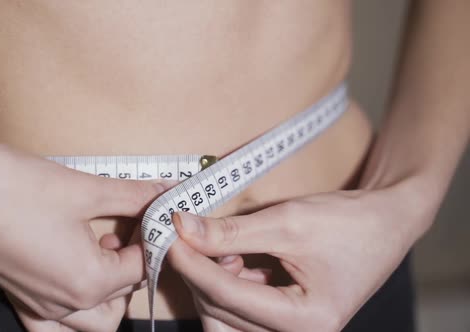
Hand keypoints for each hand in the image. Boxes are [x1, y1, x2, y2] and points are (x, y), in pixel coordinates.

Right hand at [0, 138, 165, 330]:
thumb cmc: (9, 187)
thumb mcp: (84, 189)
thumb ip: (134, 195)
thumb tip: (167, 192)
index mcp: (88, 282)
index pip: (143, 267)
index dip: (153, 234)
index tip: (153, 208)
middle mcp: (65, 304)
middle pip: (122, 294)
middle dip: (134, 258)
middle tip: (130, 221)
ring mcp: (38, 305)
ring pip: (94, 317)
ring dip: (110, 287)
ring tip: (102, 243)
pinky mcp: (17, 296)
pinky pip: (54, 323)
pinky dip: (73, 311)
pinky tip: (73, 275)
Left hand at [168, 184, 427, 331]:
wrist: (385, 223)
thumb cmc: (349, 223)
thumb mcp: (287, 221)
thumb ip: (230, 231)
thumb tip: (182, 229)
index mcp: (307, 320)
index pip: (228, 295)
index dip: (193, 265)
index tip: (169, 238)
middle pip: (222, 312)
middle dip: (200, 274)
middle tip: (188, 239)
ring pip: (226, 317)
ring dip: (212, 283)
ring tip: (222, 251)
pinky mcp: (284, 320)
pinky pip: (240, 312)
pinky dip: (228, 285)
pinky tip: (234, 260)